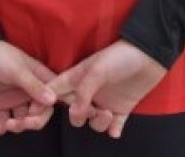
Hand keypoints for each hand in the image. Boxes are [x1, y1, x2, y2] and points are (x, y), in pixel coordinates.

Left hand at [0, 41, 58, 136]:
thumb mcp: (17, 70)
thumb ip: (34, 86)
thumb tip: (54, 101)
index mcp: (38, 78)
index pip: (53, 96)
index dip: (48, 108)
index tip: (37, 111)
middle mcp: (29, 90)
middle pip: (39, 112)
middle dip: (33, 121)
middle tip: (22, 123)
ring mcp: (14, 97)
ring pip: (23, 119)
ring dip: (17, 125)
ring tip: (6, 124)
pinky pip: (4, 120)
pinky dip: (1, 127)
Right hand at [50, 40, 167, 139]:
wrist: (151, 54)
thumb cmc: (121, 56)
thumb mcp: (97, 69)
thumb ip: (83, 92)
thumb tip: (74, 115)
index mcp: (78, 78)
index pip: (55, 92)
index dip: (43, 102)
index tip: (34, 115)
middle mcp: (89, 91)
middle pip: (73, 112)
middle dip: (77, 117)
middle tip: (86, 113)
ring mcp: (105, 100)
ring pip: (92, 122)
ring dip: (98, 123)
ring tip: (108, 113)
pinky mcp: (121, 108)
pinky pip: (113, 126)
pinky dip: (112, 130)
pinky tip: (115, 130)